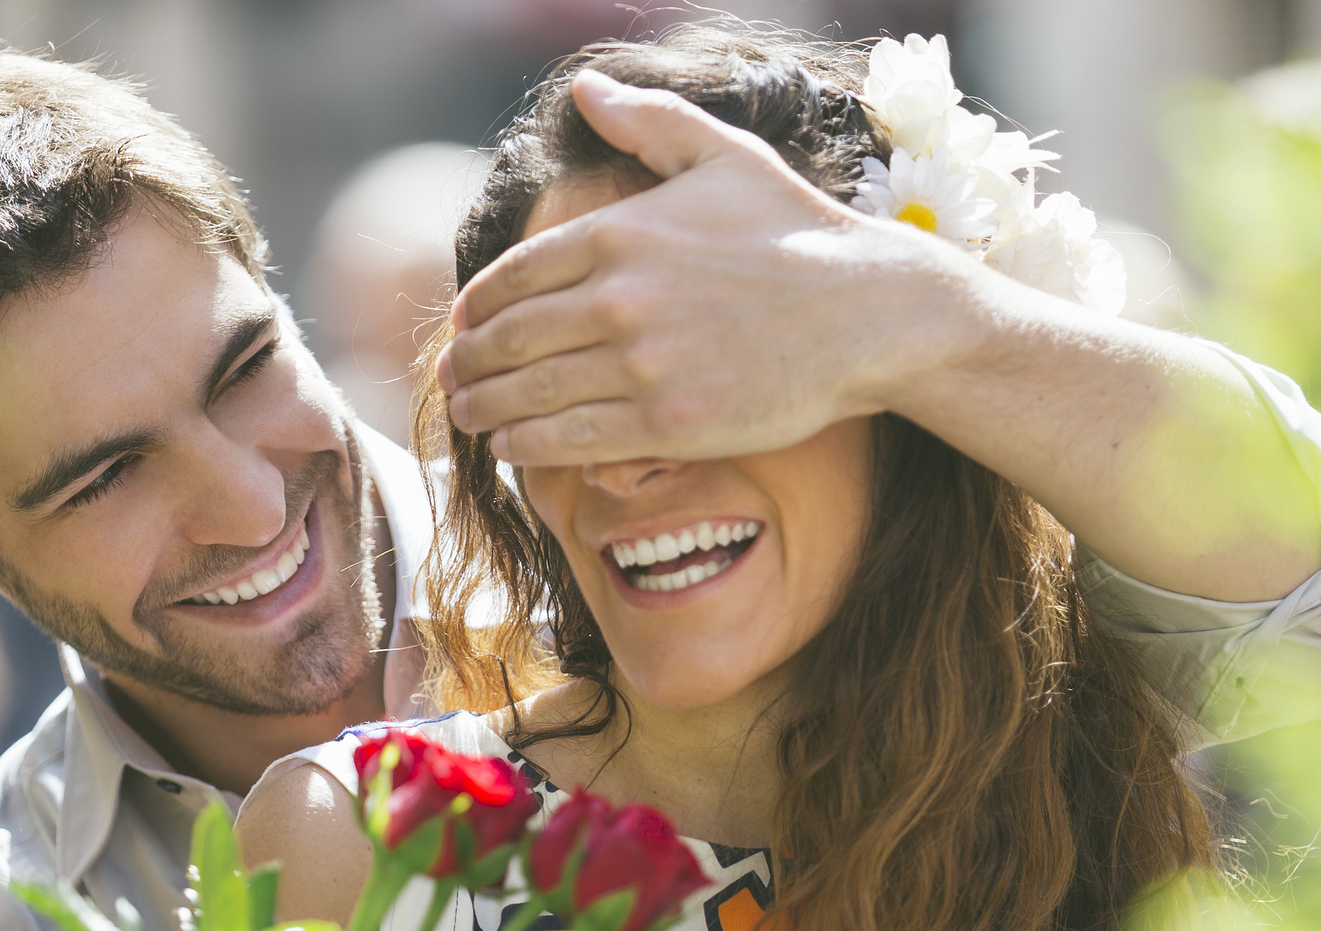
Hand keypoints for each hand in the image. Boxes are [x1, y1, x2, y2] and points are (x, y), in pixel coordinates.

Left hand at [437, 70, 980, 469]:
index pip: (514, 276)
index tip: (465, 327)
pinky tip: (508, 450)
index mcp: (620, 233)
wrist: (868, 313)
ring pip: (529, 394)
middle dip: (468, 364)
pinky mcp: (666, 424)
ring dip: (483, 409)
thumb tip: (586, 90)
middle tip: (452, 381)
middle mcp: (619, 298)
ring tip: (469, 418)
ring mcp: (641, 365)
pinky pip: (567, 440)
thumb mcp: (723, 157)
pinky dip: (524, 447)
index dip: (476, 308)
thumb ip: (648, 121)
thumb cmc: (798, 233)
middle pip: (508, 339)